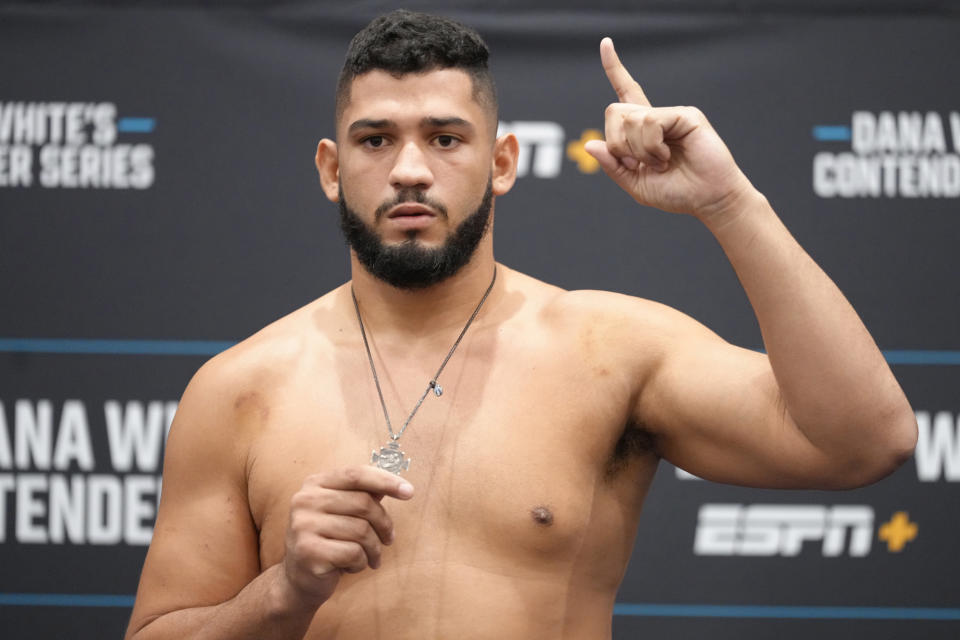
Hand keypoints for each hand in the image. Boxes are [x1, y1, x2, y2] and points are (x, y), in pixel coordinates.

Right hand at [279, 466, 413, 608]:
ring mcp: (303, 525)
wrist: (298, 579)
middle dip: (384, 524)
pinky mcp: (308, 551)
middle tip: (389, 539)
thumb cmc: (329, 541)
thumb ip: (365, 495)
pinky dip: (361, 562)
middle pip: (363, 503)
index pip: (356, 474)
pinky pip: (353, 553)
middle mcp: (305, 500)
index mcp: (315, 484)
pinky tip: (352, 566)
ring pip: (361, 530)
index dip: (385, 480)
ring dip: (374, 548)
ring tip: (371, 557)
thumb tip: (398, 484)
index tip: (409, 492)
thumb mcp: (343, 512)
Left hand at [584, 38, 755, 221]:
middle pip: (613, 112)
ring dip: (639, 151)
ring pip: (631, 120)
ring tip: (661, 163)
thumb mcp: (636, 184)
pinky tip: (667, 158)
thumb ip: (613, 166)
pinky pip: (650, 122)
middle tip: (638, 163)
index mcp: (642, 131)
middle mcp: (655, 118)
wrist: (707, 200)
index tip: (606, 44)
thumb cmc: (677, 193)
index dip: (614, 69)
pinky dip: (652, 147)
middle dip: (617, 143)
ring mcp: (670, 114)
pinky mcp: (684, 115)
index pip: (625, 93)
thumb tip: (590, 144)